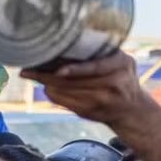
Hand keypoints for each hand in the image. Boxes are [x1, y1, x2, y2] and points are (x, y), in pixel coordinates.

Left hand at [20, 52, 144, 126]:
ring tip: (31, 75)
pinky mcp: (90, 113)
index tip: (53, 68)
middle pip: (73, 80)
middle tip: (28, 69)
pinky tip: (45, 87)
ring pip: (65, 91)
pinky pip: (64, 102)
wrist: (132, 110)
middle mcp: (114, 82)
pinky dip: (53, 94)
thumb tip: (61, 47)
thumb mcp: (118, 61)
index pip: (93, 66)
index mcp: (121, 63)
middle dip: (47, 74)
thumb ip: (97, 55)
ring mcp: (102, 100)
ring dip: (46, 83)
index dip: (72, 68)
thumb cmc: (120, 79)